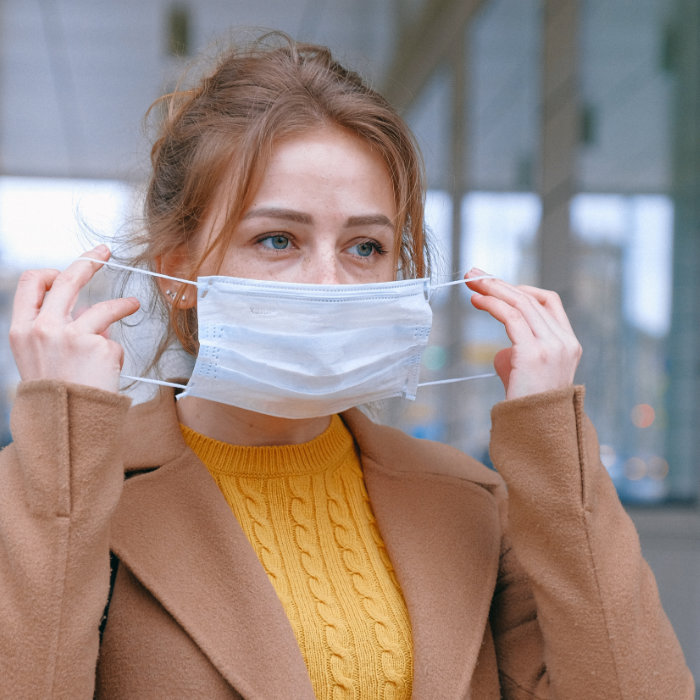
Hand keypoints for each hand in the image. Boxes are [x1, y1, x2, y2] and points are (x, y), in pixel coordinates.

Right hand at [9, 245, 139, 393]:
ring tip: (132, 304)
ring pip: (102, 308)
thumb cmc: (55, 395)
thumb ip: (59, 332)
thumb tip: (90, 316)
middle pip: (68, 279)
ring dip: (122, 305)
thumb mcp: (41, 359)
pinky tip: (108, 369)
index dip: (53, 272)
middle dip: (88, 260)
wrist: (63, 427)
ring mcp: (71, 335)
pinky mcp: (97, 345)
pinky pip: (113, 342)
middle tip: (104, 253)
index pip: (32, 283)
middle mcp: (43, 328)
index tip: (69, 269)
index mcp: (22, 329)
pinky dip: (113, 354)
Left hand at [465, 268, 581, 399]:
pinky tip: (476, 300)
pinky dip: (491, 304)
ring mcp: (552, 346)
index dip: (520, 289)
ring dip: (492, 288)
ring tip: (470, 281)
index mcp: (568, 343)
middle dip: (499, 282)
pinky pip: (511, 317)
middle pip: (531, 297)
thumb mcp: (527, 374)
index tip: (495, 285)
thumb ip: (519, 355)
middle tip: (474, 273)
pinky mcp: (534, 353)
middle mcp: (564, 341)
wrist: (536, 435)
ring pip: (521, 303)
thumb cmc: (528, 409)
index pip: (548, 302)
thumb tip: (502, 350)